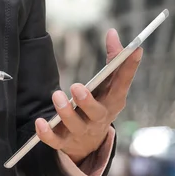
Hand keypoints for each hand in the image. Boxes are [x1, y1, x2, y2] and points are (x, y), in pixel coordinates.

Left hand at [36, 28, 141, 162]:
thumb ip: (112, 60)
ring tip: (57, 95)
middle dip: (87, 101)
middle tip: (76, 87)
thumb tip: (112, 32)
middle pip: (96, 112)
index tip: (134, 50)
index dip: (130, 68)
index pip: (123, 85)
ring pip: (75, 125)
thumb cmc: (100, 104)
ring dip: (65, 112)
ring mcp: (83, 132)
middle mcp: (100, 118)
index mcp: (113, 102)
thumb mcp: (109, 85)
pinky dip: (47, 134)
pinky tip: (40, 122)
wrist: (90, 143)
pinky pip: (56, 142)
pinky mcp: (65, 142)